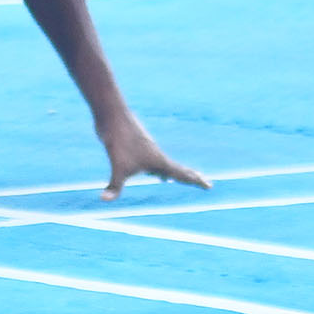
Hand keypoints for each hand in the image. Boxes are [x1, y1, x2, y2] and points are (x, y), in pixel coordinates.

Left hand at [95, 111, 210, 200]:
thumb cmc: (118, 140)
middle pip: (177, 169)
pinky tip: (154, 174)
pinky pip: (153, 162)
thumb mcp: (117, 167)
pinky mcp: (136, 146)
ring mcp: (146, 149)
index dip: (196, 181)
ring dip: (172, 174)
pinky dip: (158, 170)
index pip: (182, 174)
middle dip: (190, 177)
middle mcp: (156, 155)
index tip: (209, 186)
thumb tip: (103, 199)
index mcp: (158, 161)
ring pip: (164, 165)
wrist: (111, 114)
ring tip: (174, 181)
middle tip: (204, 182)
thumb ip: (114, 186)